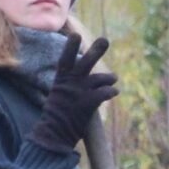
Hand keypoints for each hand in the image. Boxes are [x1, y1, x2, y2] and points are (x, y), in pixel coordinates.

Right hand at [26, 35, 119, 155]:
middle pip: (85, 62)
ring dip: (109, 78)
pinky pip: (105, 92)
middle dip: (96, 50)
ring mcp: (80, 91)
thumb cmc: (55, 117)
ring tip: (113, 79)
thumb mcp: (57, 96)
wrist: (53, 135)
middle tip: (105, 40)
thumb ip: (67, 85)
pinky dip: (111, 91)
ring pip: (100, 78)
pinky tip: (114, 92)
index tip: (75, 34)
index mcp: (60, 80)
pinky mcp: (89, 102)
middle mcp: (71, 82)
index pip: (65, 58)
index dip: (70, 46)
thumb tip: (80, 78)